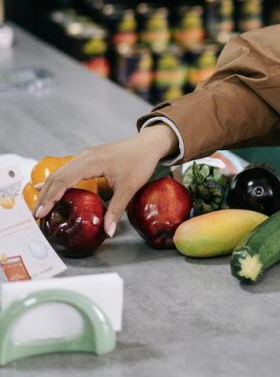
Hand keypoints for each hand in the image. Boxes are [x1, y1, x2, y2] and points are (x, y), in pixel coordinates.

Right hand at [33, 124, 178, 237]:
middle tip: (34, 216)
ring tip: (39, 207)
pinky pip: (66, 170)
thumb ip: (116, 210)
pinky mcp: (87, 157)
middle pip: (56, 177)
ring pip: (59, 173)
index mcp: (90, 162)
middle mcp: (83, 157)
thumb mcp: (129, 188)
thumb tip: (108, 232)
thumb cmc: (140, 162)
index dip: (50, 198)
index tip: (41, 213)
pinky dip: (56, 181)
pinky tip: (47, 188)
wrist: (148, 144)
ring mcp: (84, 156)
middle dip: (44, 196)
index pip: (63, 181)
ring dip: (48, 189)